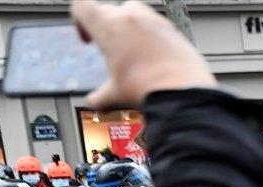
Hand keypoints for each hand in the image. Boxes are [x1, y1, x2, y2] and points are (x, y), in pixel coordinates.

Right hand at [72, 0, 215, 109]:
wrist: (182, 91)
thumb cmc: (147, 88)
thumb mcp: (117, 93)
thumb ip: (101, 95)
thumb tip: (94, 102)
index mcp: (108, 26)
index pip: (82, 6)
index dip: (80, 20)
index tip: (89, 39)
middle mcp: (130, 17)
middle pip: (109, 10)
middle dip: (107, 28)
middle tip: (113, 50)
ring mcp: (154, 20)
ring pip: (134, 11)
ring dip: (130, 26)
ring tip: (134, 51)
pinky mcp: (173, 29)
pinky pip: (157, 24)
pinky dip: (152, 34)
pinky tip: (155, 56)